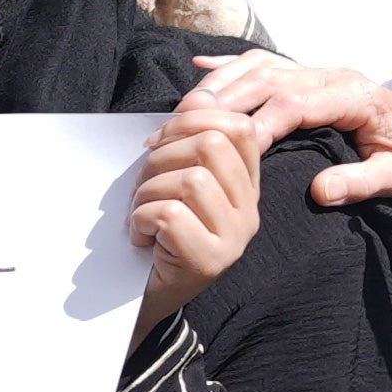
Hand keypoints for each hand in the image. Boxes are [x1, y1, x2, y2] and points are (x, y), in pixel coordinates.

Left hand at [128, 103, 265, 329]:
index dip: (193, 120)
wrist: (141, 297)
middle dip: (162, 157)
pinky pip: (169, 214)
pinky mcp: (210, 261)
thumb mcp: (173, 179)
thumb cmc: (154, 233)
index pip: (239, 128)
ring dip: (148, 193)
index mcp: (245, 185)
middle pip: (212, 146)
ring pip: (191, 180)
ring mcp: (234, 237)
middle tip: (143, 185)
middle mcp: (250, 210)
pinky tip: (141, 236)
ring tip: (141, 215)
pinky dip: (141, 220)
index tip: (158, 142)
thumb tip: (197, 95)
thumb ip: (187, 140)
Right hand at [180, 52, 391, 209]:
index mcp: (355, 98)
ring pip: (261, 66)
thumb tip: (320, 191)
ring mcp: (321, 73)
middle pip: (268, 78)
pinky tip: (200, 68)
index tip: (225, 148)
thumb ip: (361, 183)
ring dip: (221, 83)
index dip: (257, 123)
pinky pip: (266, 63)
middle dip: (224, 101)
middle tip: (183, 127)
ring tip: (183, 107)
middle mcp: (334, 77)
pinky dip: (231, 65)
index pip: (294, 104)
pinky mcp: (312, 77)